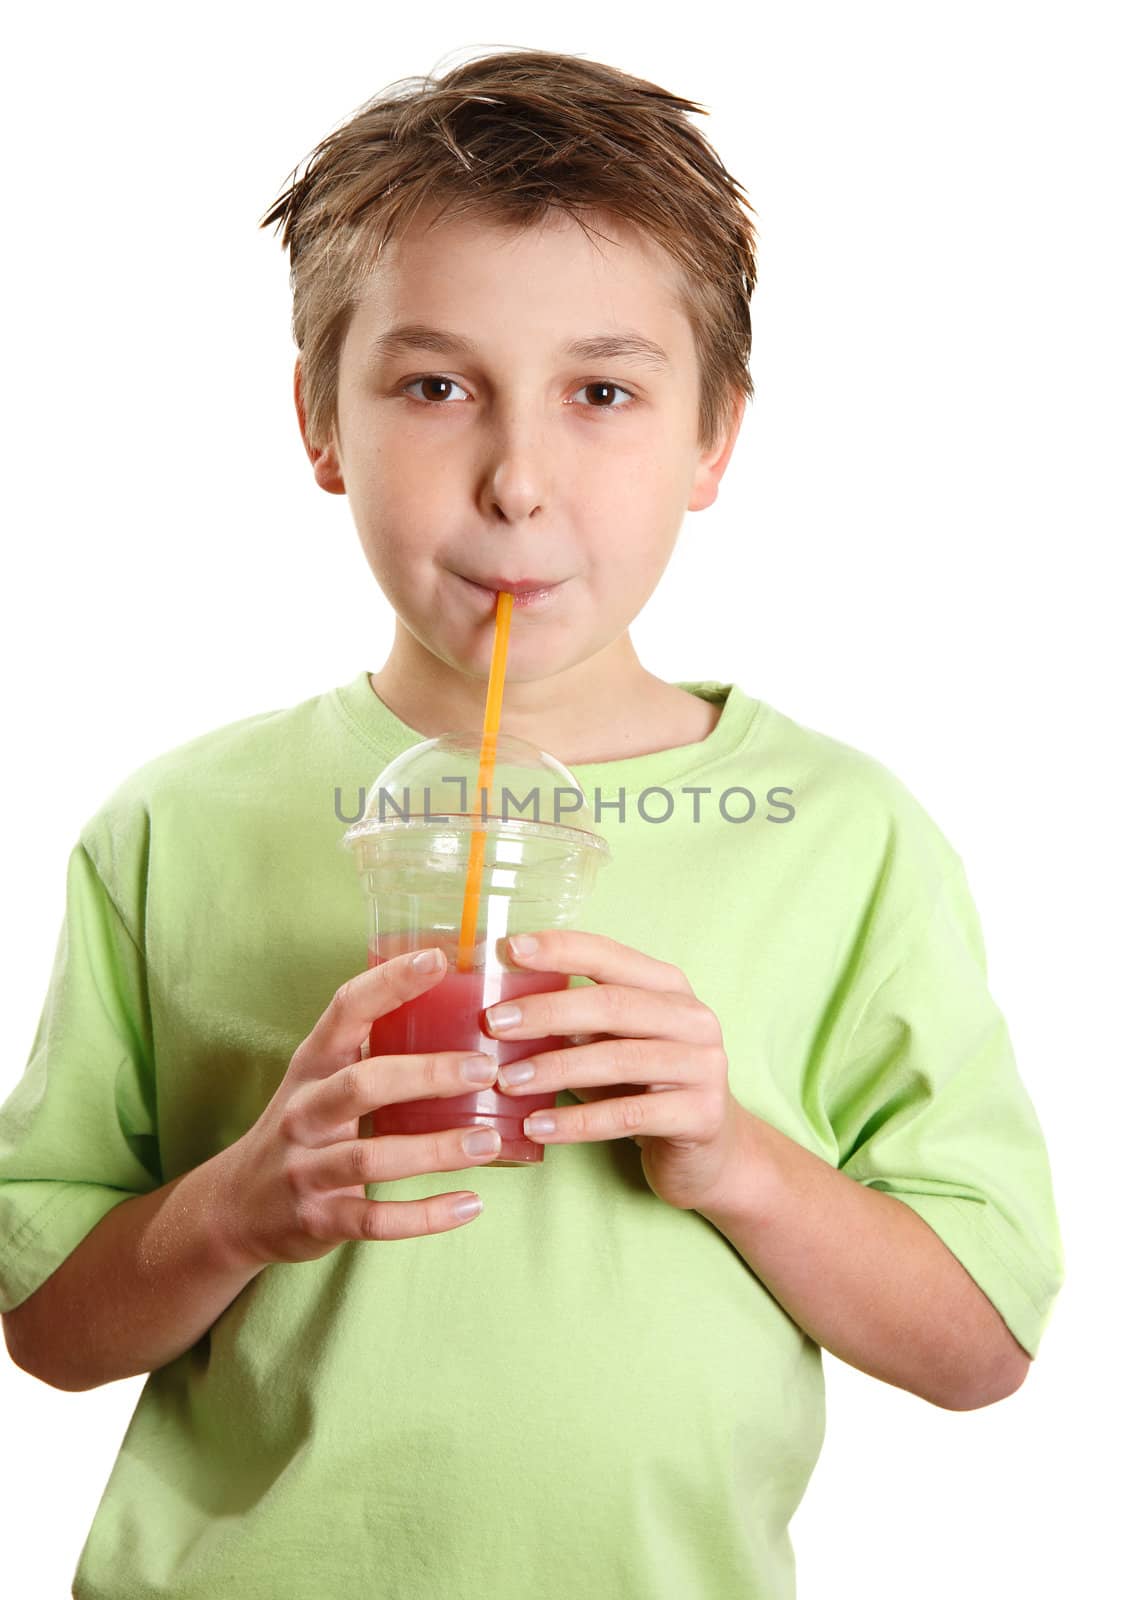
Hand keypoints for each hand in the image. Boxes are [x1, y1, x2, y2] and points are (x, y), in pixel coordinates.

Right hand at [224, 948, 504, 1263]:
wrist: (235, 1209)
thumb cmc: (303, 1127)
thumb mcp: (321, 1078)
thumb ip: (371, 1046)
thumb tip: (458, 1003)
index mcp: (311, 1065)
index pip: (345, 1010)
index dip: (389, 982)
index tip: (438, 959)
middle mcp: (303, 1112)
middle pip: (362, 1084)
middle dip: (426, 1075)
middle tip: (485, 1069)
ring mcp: (306, 1169)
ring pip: (371, 1157)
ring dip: (435, 1150)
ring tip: (489, 1141)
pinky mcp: (319, 1220)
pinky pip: (375, 1220)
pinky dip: (425, 1216)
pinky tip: (471, 1204)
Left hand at [486, 930, 748, 1213]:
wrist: (712, 1154)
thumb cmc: (646, 1090)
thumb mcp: (613, 1045)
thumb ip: (575, 1022)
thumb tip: (501, 1005)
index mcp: (669, 988)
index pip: (611, 955)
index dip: (560, 948)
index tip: (509, 949)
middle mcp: (693, 1018)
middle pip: (612, 1004)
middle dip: (547, 1011)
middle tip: (494, 1024)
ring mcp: (704, 1066)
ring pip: (619, 1059)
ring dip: (555, 1069)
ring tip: (506, 1082)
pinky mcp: (702, 1115)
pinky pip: (629, 1116)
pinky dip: (577, 1121)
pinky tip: (537, 1127)